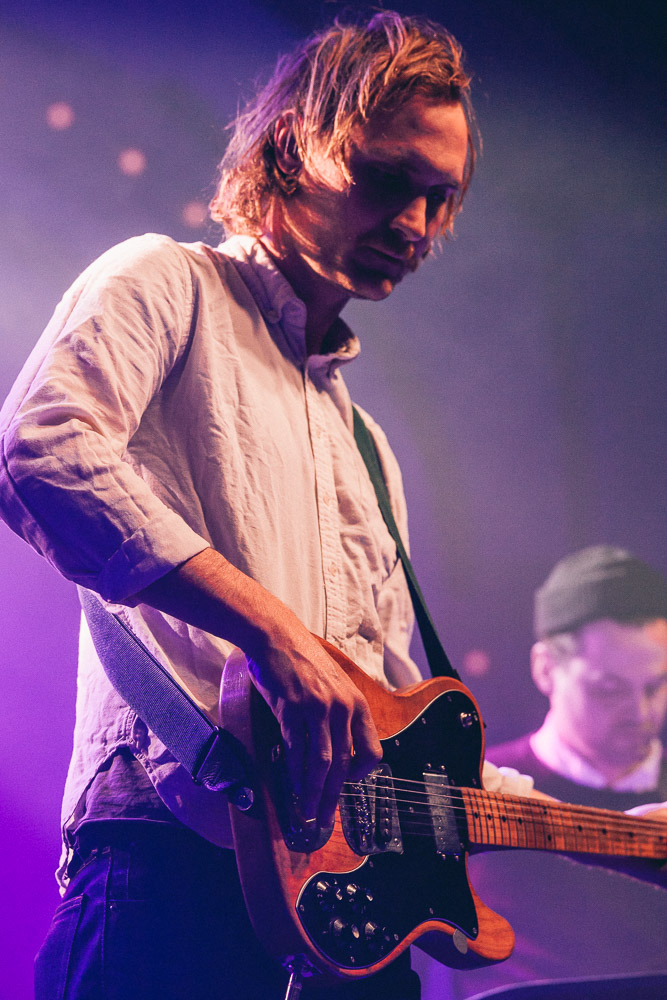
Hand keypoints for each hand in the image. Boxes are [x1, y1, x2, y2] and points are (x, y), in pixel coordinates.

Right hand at [134, 547, 381, 827]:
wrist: (277, 635)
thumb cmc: (301, 662)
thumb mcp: (331, 687)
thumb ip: (336, 716)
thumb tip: (331, 752)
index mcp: (358, 704)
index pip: (372, 752)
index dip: (360, 776)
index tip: (344, 786)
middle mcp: (344, 708)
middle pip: (344, 764)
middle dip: (333, 796)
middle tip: (324, 819)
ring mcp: (320, 708)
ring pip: (322, 762)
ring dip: (313, 792)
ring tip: (306, 812)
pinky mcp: (295, 708)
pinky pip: (297, 749)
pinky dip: (295, 773)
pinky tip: (291, 787)